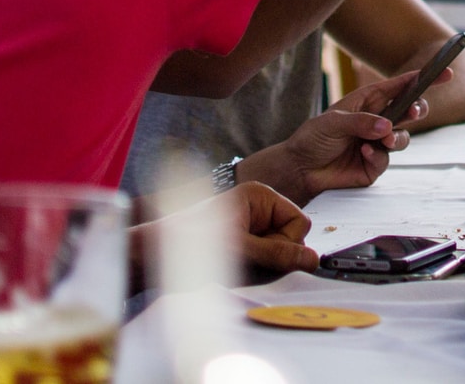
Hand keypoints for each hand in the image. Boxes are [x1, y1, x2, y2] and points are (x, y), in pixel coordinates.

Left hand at [132, 183, 321, 282]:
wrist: (153, 253)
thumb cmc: (187, 241)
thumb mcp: (240, 248)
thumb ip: (277, 253)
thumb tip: (311, 259)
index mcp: (260, 196)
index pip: (299, 222)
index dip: (288, 243)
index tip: (267, 252)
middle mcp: (257, 208)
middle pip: (290, 238)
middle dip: (274, 254)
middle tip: (248, 259)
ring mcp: (250, 225)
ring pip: (277, 252)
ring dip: (262, 264)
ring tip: (237, 262)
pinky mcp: (242, 242)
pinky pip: (263, 260)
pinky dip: (253, 268)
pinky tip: (234, 266)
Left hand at [236, 70, 429, 203]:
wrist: (300, 169)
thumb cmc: (313, 138)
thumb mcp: (332, 122)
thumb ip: (360, 122)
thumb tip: (387, 127)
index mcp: (369, 101)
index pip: (400, 86)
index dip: (423, 78)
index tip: (445, 73)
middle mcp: (377, 120)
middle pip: (410, 111)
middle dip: (417, 110)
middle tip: (414, 112)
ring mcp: (377, 143)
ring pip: (402, 138)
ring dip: (396, 137)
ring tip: (382, 139)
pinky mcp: (374, 165)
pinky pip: (385, 160)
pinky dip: (376, 156)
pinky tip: (362, 153)